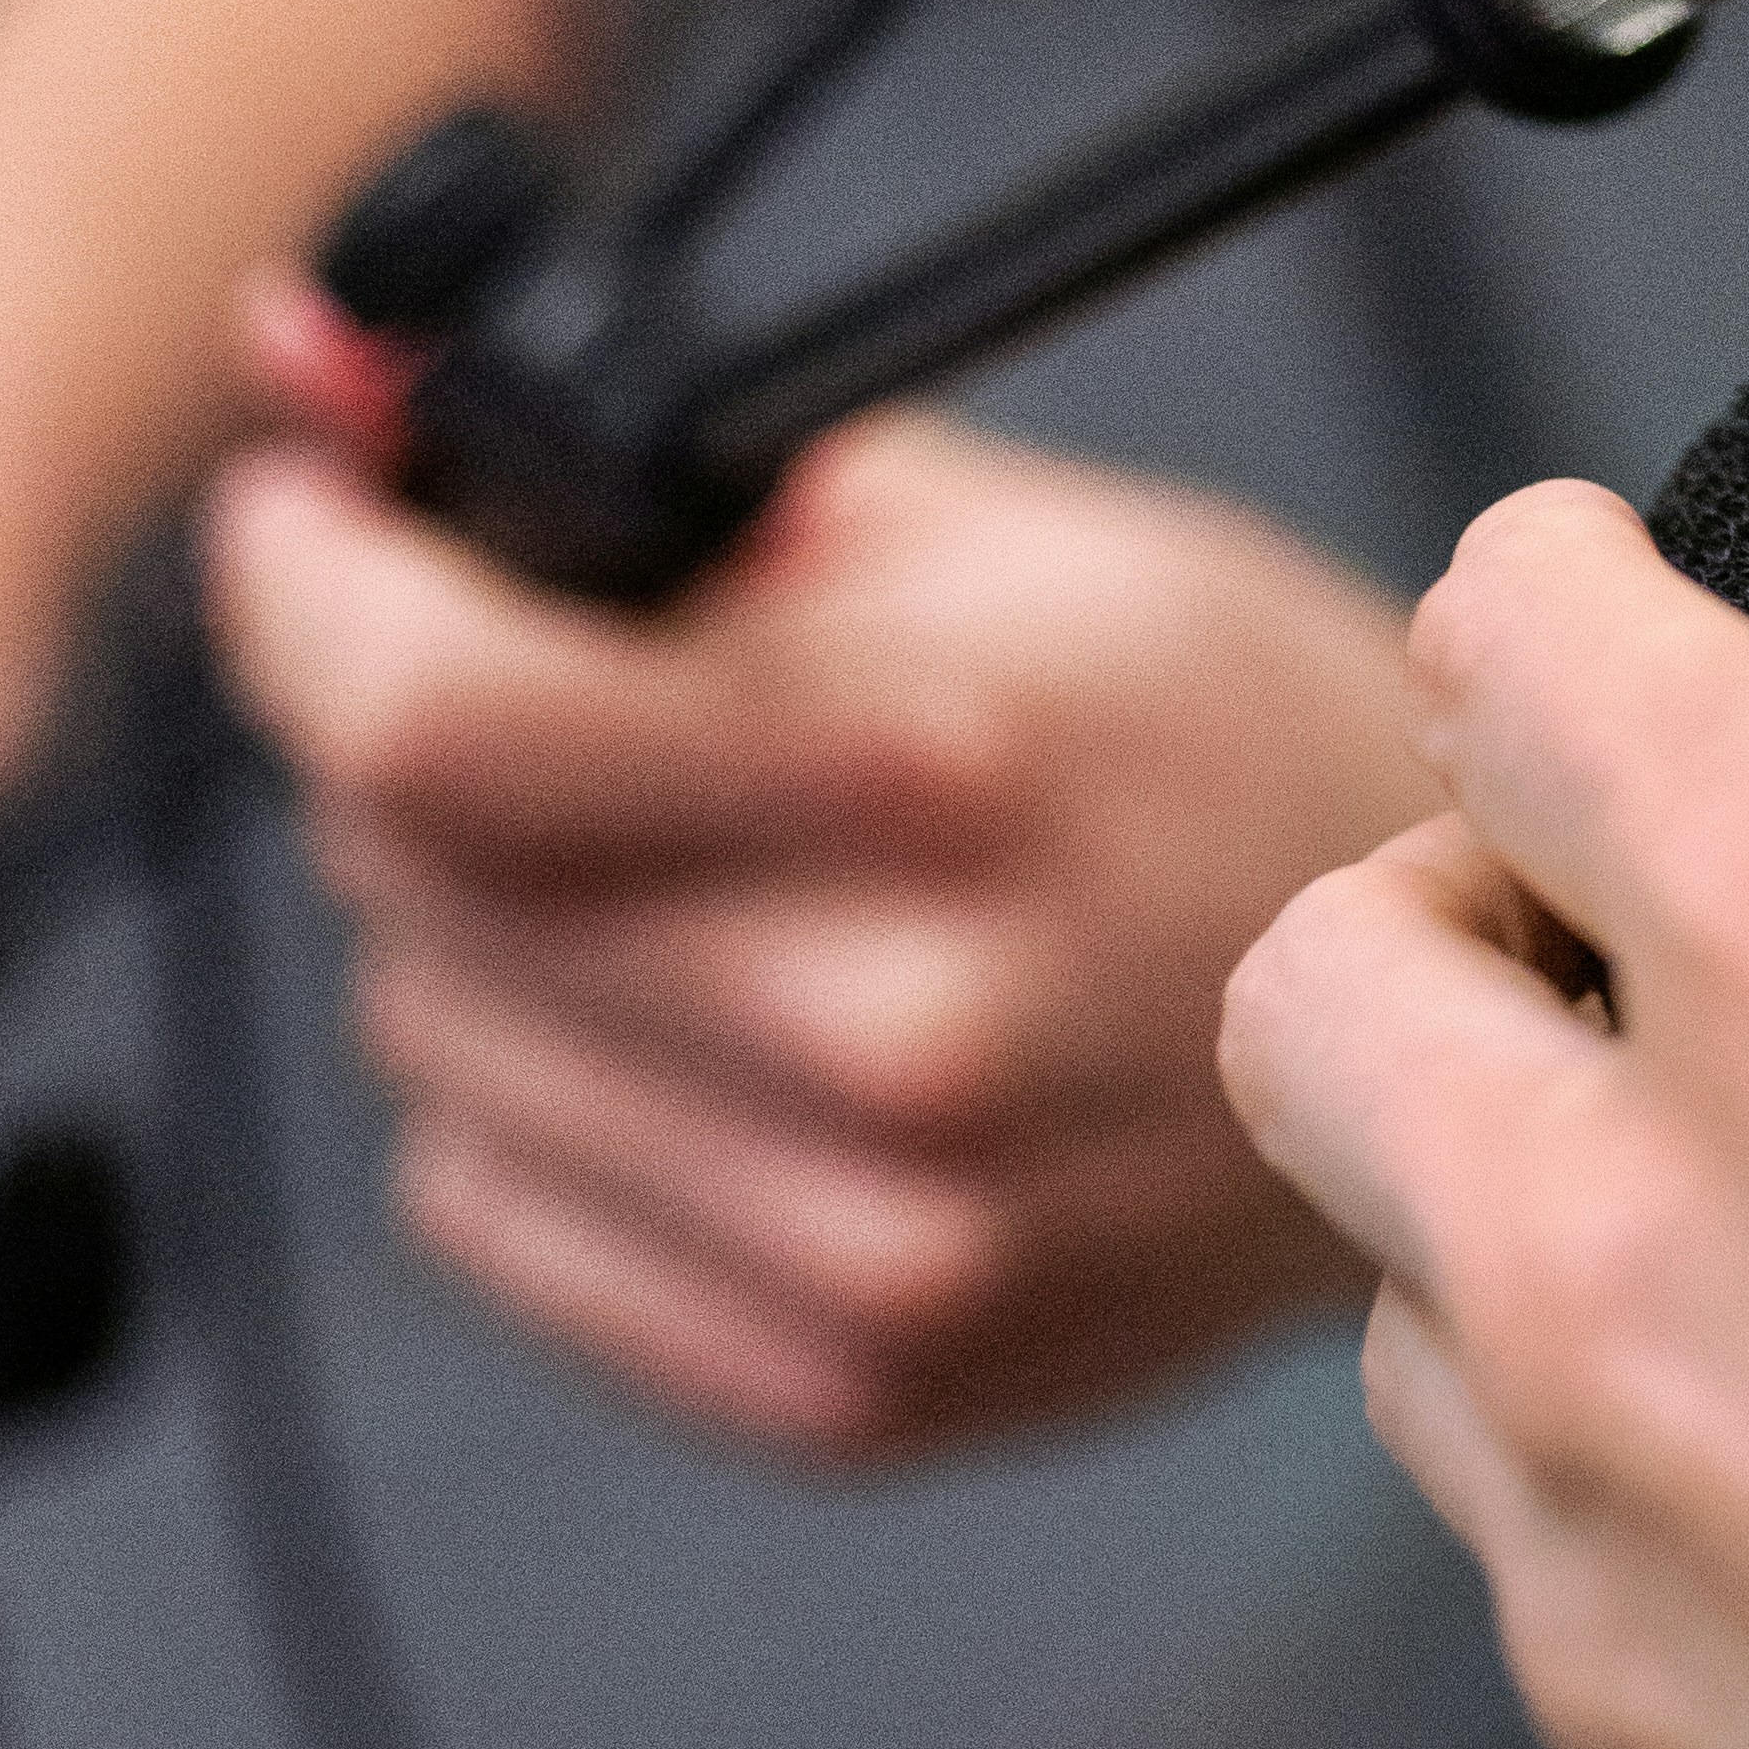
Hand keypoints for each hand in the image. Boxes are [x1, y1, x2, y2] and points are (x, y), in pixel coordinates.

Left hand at [208, 367, 1443, 1458]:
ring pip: (430, 1048)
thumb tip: (304, 365)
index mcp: (933, 767)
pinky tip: (706, 1029)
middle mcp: (894, 1035)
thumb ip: (622, 466)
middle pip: (410, 878)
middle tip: (569, 692)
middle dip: (423, 743)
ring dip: (490, 932)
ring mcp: (874, 1244)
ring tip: (691, 874)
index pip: (436, 720)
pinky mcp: (851, 1384)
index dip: (304, 594)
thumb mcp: (961, 521)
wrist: (1449, 1009)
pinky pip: (497, 1214)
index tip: (300, 524)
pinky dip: (543, 1098)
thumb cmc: (1205, 728)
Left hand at [1219, 482, 1748, 1748]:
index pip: (1523, 653)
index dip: (1568, 596)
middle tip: (1648, 943)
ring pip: (1412, 1346)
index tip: (1619, 606)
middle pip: (1322, 998)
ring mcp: (1637, 1627)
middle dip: (1445, 922)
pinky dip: (1706, 1574)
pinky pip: (1603, 1655)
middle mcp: (1656, 1272)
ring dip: (1536, 1259)